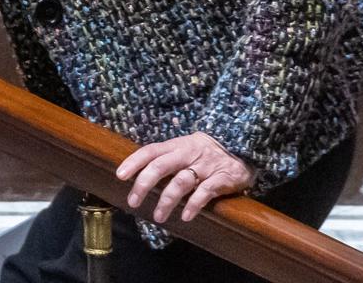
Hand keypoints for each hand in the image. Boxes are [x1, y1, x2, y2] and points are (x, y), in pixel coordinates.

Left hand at [115, 131, 255, 223]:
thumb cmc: (205, 153)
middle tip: (133, 201)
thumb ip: (166, 158)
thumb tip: (139, 174)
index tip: (120, 176)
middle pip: (161, 166)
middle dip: (144, 184)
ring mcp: (205, 166)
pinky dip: (193, 205)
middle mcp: (188, 153)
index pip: (150, 151)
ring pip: (181, 182)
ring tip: (158, 216)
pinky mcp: (221, 178)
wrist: (242, 147)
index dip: (134, 162)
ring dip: (167, 200)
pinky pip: (205, 192)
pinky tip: (185, 216)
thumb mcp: (185, 149)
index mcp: (177, 145)